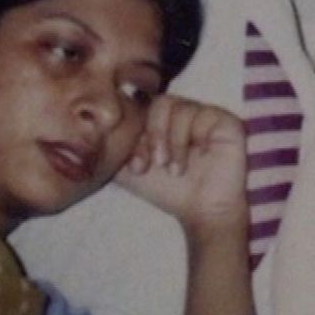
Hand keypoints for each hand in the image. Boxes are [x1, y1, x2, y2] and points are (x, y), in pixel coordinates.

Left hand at [115, 95, 247, 233]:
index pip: (143, 108)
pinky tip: (189, 163)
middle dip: (151, 135)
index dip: (136, 135)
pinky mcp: (224, 120)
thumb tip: (90, 136)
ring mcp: (205, 113)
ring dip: (169, 140)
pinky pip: (198, 113)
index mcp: (163, 120)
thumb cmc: (170, 190)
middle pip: (157, 103)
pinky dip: (186, 140)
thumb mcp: (130, 170)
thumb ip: (113, 149)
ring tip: (172, 168)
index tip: (136, 166)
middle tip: (153, 165)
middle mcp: (184, 112)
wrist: (202, 211)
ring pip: (175, 106)